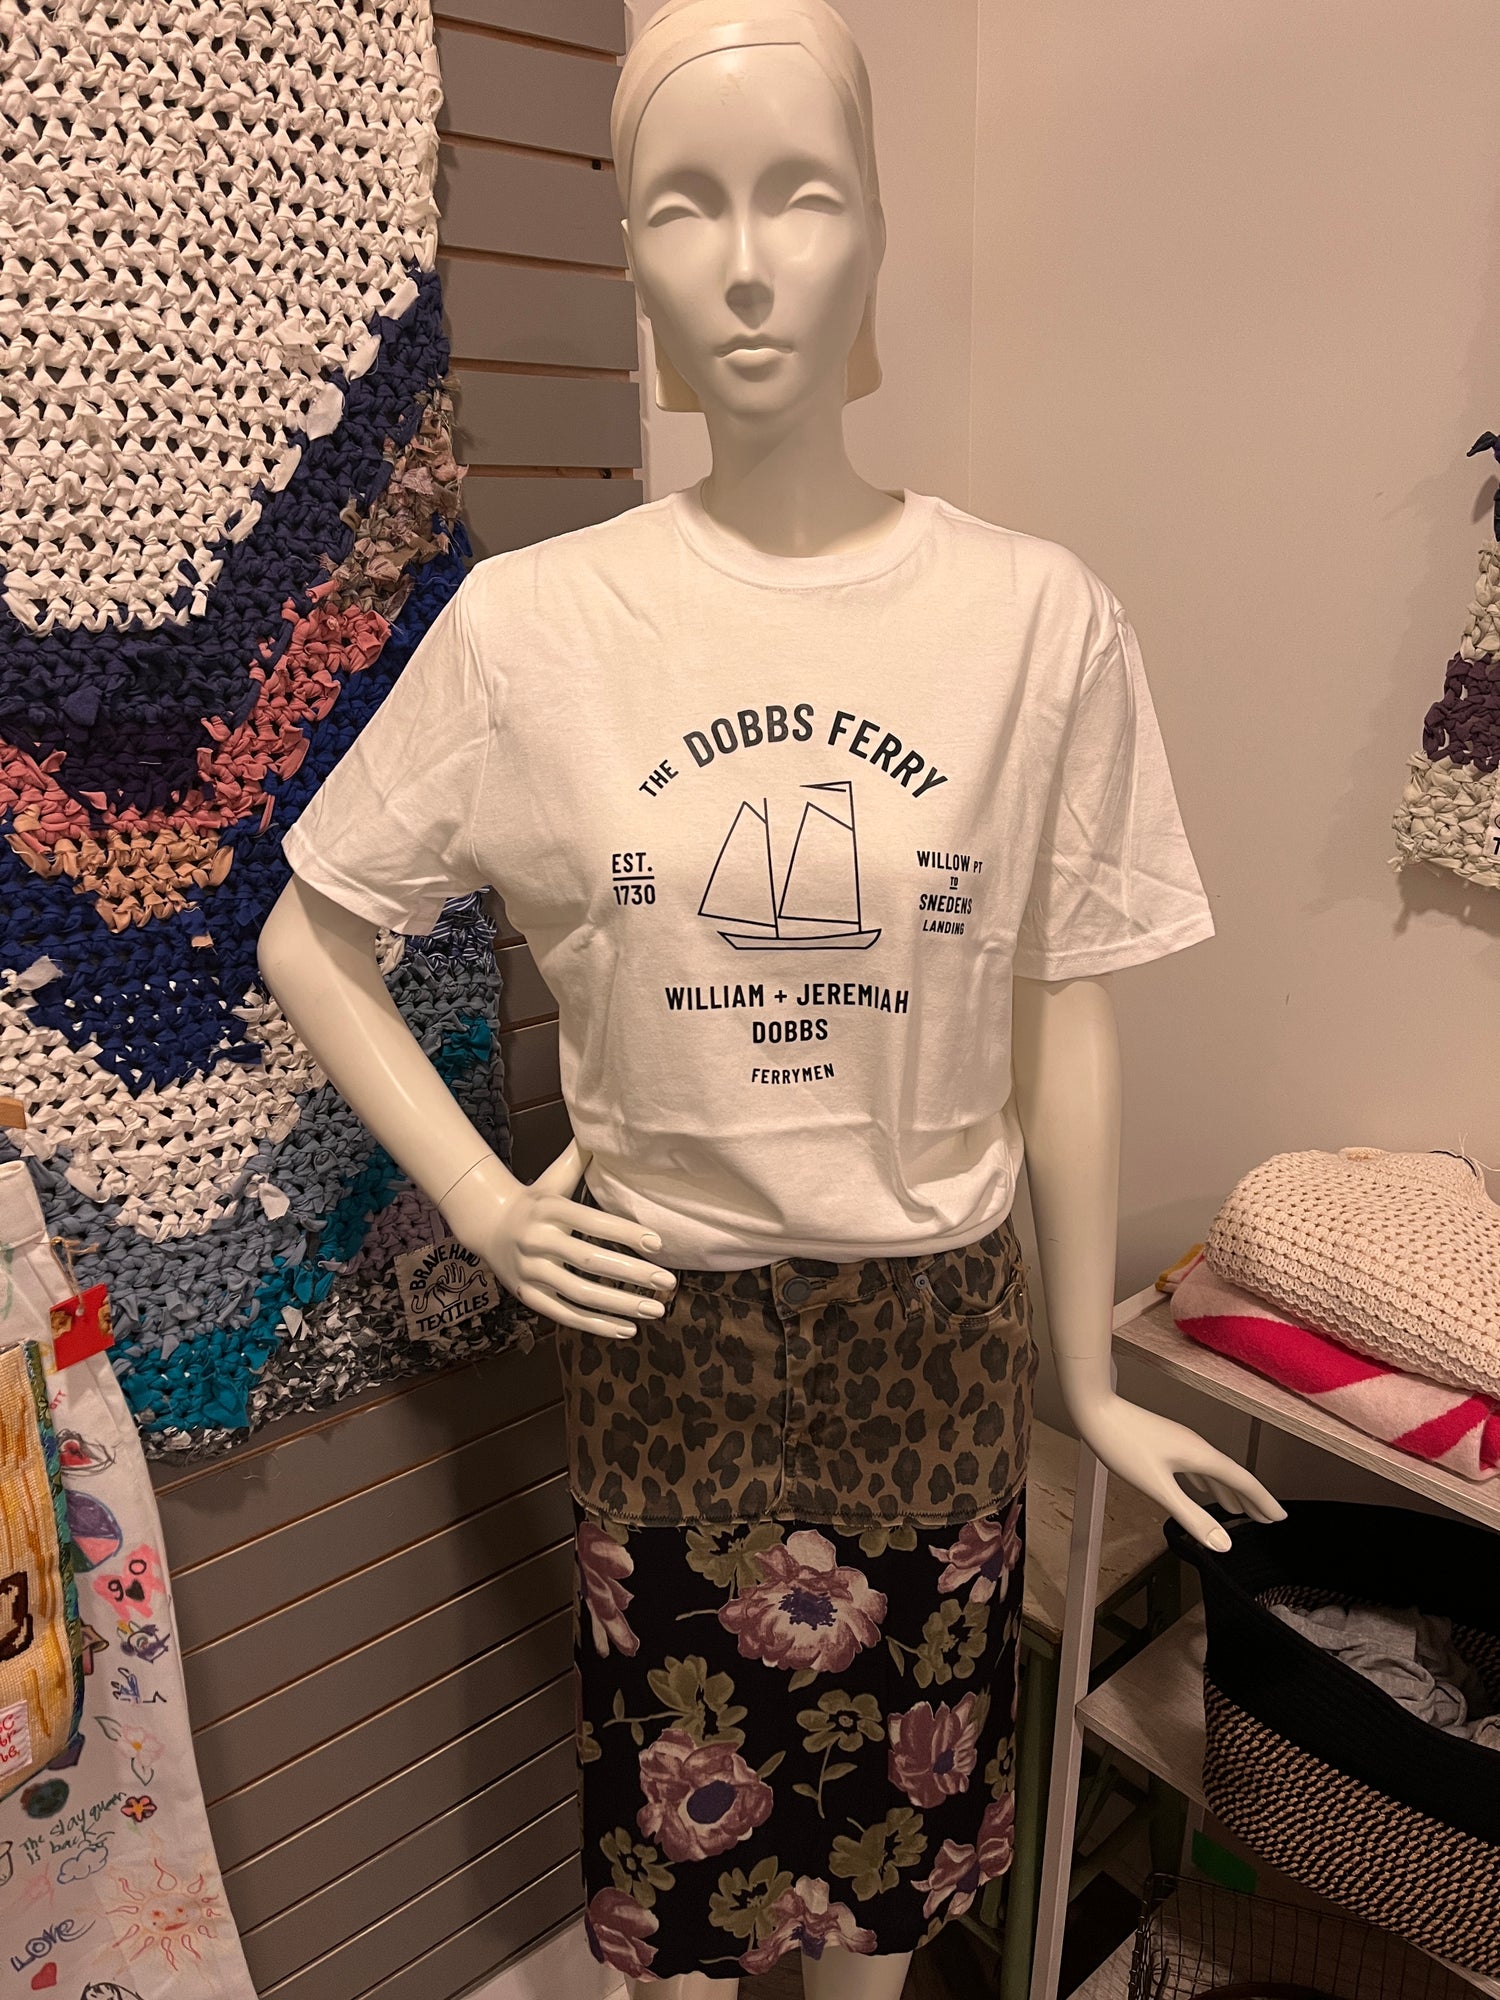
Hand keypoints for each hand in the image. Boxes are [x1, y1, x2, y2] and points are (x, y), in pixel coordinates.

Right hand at [441, 1142, 676, 1338]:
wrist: (487, 1224)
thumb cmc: (535, 1199)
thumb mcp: (554, 1176)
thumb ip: (580, 1157)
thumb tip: (606, 1125)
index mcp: (549, 1209)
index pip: (592, 1222)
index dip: (625, 1233)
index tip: (658, 1244)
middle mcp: (538, 1240)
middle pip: (590, 1261)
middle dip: (632, 1274)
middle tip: (668, 1283)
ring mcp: (531, 1271)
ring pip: (580, 1293)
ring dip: (620, 1305)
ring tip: (656, 1309)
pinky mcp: (528, 1295)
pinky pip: (565, 1314)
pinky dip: (596, 1325)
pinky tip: (627, 1329)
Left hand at [1073, 1391, 1284, 1551]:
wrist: (1094, 1410)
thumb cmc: (1123, 1445)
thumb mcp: (1158, 1488)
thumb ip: (1191, 1516)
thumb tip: (1224, 1544)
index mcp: (1200, 1456)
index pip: (1243, 1481)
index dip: (1263, 1501)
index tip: (1280, 1518)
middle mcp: (1196, 1446)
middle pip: (1232, 1475)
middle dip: (1251, 1499)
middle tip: (1267, 1520)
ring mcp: (1181, 1443)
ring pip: (1214, 1470)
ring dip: (1228, 1491)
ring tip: (1238, 1510)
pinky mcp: (1166, 1443)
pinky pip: (1196, 1465)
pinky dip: (1207, 1481)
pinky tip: (1201, 1487)